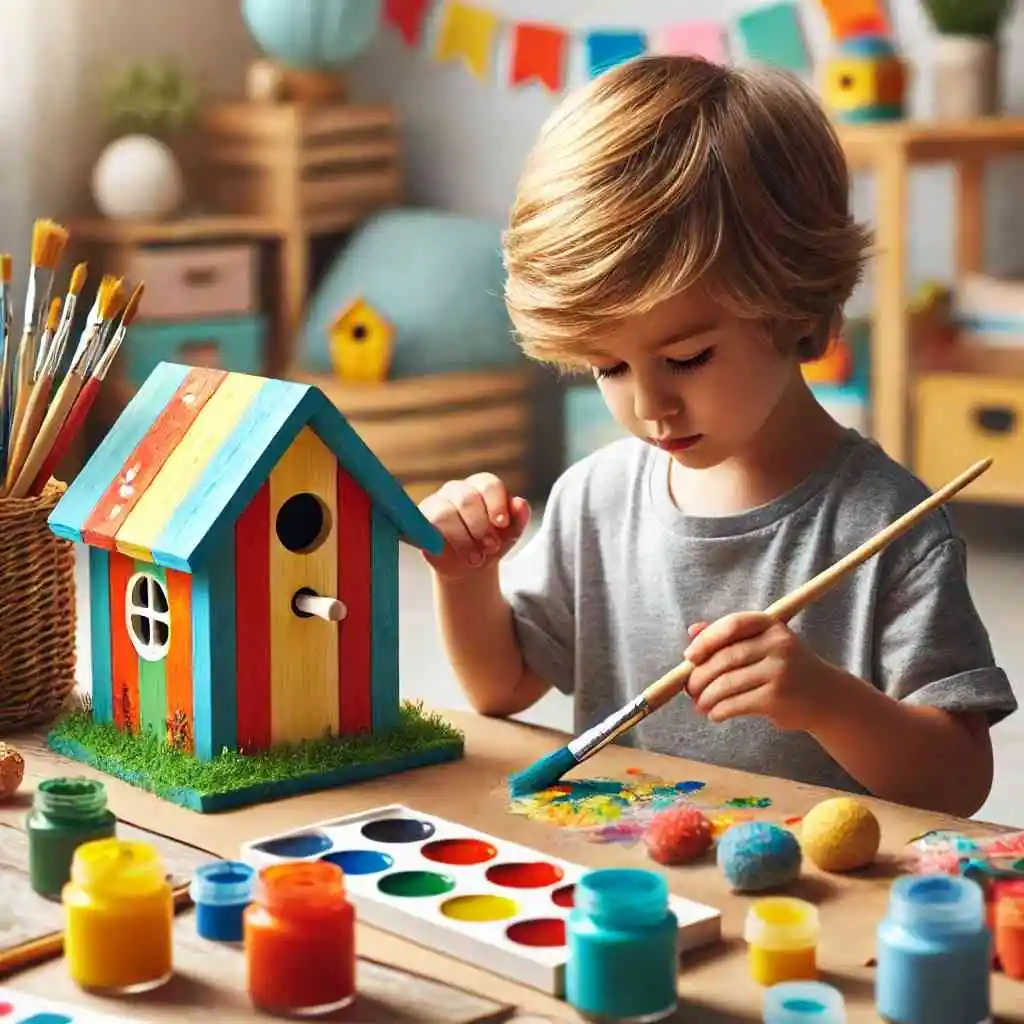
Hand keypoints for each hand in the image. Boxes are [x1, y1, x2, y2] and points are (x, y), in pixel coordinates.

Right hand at [418, 473, 530, 579]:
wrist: (470, 566)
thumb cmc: (491, 544)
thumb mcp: (510, 534)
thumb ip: (519, 518)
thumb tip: (520, 503)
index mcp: (481, 486)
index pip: (488, 484)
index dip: (496, 504)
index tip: (502, 524)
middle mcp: (457, 490)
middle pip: (467, 499)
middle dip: (480, 526)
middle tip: (490, 547)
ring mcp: (435, 503)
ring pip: (444, 514)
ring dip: (462, 539)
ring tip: (475, 559)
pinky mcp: (419, 521)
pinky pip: (423, 527)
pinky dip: (438, 541)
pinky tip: (448, 554)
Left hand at [683, 612, 831, 730]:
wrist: (825, 697)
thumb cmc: (785, 667)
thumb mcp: (763, 643)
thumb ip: (729, 635)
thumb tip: (692, 630)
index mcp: (771, 625)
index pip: (732, 625)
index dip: (705, 640)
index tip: (689, 657)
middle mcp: (777, 645)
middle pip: (725, 658)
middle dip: (700, 676)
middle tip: (690, 690)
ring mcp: (779, 672)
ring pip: (727, 683)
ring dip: (706, 697)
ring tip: (700, 705)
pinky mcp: (777, 698)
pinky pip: (736, 703)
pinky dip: (719, 710)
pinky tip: (715, 714)